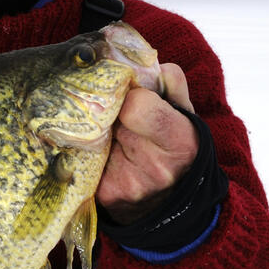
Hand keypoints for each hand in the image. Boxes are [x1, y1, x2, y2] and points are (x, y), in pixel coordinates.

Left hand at [97, 63, 198, 224]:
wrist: (171, 206)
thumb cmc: (177, 150)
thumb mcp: (185, 115)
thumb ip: (171, 83)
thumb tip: (145, 61)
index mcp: (179, 141)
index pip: (137, 105)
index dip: (132, 97)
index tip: (135, 100)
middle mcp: (154, 167)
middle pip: (108, 118)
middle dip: (110, 112)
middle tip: (120, 118)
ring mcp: (126, 184)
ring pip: (91, 136)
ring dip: (97, 131)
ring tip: (114, 138)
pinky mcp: (104, 195)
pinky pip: (83, 158)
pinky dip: (88, 152)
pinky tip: (101, 155)